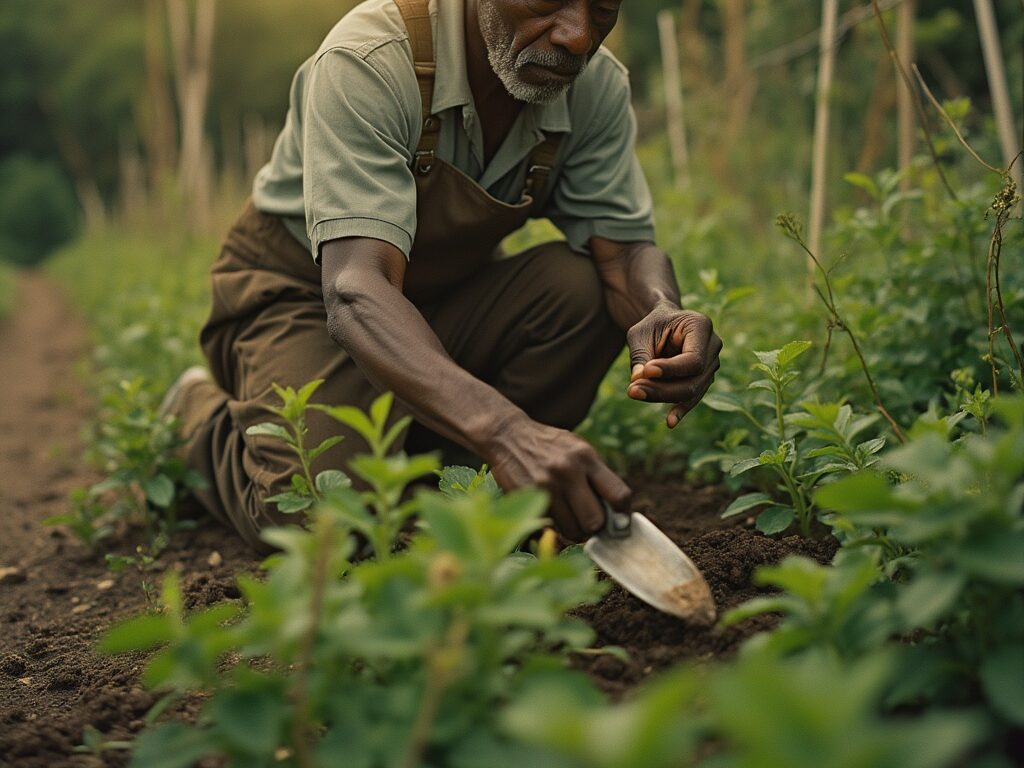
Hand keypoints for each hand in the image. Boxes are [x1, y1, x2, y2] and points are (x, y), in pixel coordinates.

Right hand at [487, 418, 631, 541]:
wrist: (508, 436)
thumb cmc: (549, 447)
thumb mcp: (577, 450)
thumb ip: (596, 475)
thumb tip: (617, 512)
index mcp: (586, 457)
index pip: (618, 495)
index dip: (622, 514)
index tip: (619, 521)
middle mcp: (568, 471)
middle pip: (595, 521)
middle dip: (594, 527)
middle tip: (588, 523)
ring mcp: (546, 486)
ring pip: (572, 530)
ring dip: (573, 531)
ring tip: (568, 519)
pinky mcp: (528, 498)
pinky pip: (549, 529)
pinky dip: (553, 530)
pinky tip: (552, 518)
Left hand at [626, 304, 722, 427]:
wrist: (662, 325)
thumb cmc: (650, 325)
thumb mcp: (640, 334)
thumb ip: (640, 355)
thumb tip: (638, 379)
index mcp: (701, 326)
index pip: (693, 359)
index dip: (671, 370)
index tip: (646, 371)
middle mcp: (713, 345)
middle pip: (694, 379)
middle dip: (662, 388)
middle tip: (632, 390)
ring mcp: (712, 364)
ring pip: (692, 391)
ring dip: (663, 396)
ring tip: (635, 394)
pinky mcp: (704, 378)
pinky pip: (693, 397)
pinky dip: (680, 409)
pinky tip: (670, 422)